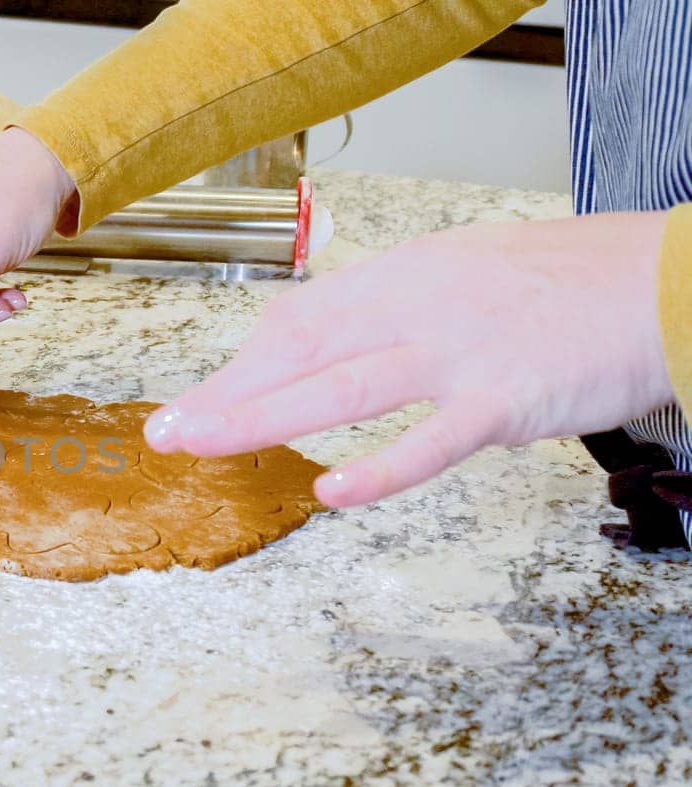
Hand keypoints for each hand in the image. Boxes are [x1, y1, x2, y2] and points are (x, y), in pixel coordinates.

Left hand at [144, 212, 674, 506]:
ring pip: (339, 387)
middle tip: (166, 430)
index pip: (299, 321)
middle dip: (224, 392)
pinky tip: (330, 492)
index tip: (198, 398)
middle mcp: (416, 304)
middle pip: (299, 350)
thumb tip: (334, 345)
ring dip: (260, 419)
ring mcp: (457, 351)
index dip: (241, 363)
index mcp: (403, 275)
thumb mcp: (463, 274)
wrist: (664, 282)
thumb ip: (395, 310)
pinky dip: (380, 468)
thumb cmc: (566, 284)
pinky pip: (430, 439)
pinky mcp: (503, 398)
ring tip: (201, 444)